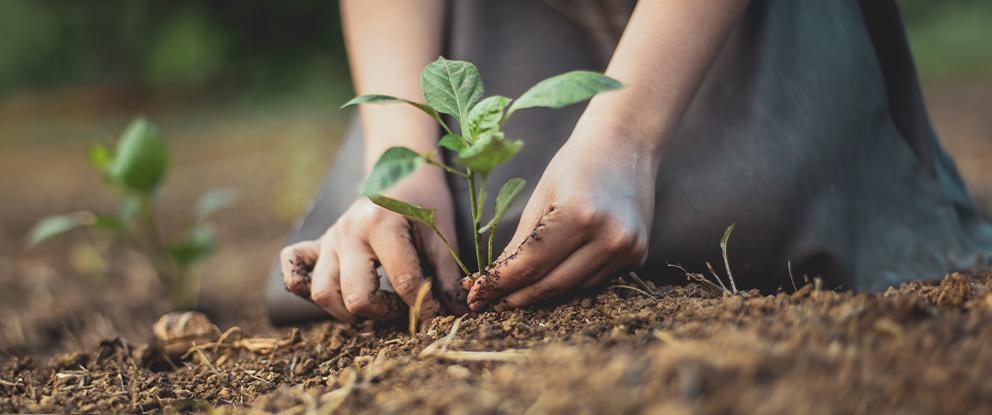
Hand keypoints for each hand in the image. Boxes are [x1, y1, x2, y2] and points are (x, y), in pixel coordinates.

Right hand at [281, 168, 465, 321]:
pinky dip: (304, 288)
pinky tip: (335, 293)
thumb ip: (446, 275)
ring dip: (349, 311)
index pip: (403, 283)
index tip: (437, 316)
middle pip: (355, 297)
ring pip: (322, 293)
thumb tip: (456, 315)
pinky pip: (294, 271)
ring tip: (376, 304)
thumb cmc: (424, 202)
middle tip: (404, 306)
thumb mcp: (442, 233)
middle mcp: (348, 232)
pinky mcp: (317, 244)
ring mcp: (329, 239)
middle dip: (385, 313)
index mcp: (381, 224)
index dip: (425, 307)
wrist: (400, 171)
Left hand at [465, 133, 657, 310]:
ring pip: (572, 289)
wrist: (625, 145)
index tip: (474, 297)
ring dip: (541, 293)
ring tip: (513, 292)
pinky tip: (552, 275)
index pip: (529, 265)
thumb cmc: (575, 166)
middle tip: (487, 303)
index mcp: (579, 215)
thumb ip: (518, 244)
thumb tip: (490, 282)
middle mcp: (609, 237)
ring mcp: (627, 249)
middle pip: (551, 285)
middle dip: (515, 298)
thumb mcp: (540, 198)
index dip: (498, 286)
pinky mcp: (638, 255)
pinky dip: (569, 282)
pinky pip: (593, 281)